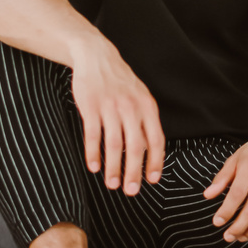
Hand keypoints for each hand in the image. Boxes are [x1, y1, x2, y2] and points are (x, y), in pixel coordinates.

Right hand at [70, 32, 164, 195]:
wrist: (96, 56)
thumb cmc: (119, 82)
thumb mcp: (140, 96)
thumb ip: (145, 121)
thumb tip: (150, 152)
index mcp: (147, 107)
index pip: (156, 140)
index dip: (155, 162)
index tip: (152, 180)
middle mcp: (131, 107)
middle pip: (135, 146)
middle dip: (134, 172)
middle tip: (131, 191)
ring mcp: (111, 107)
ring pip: (114, 143)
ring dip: (113, 167)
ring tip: (112, 184)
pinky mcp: (91, 106)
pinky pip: (93, 134)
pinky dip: (93, 153)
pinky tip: (93, 167)